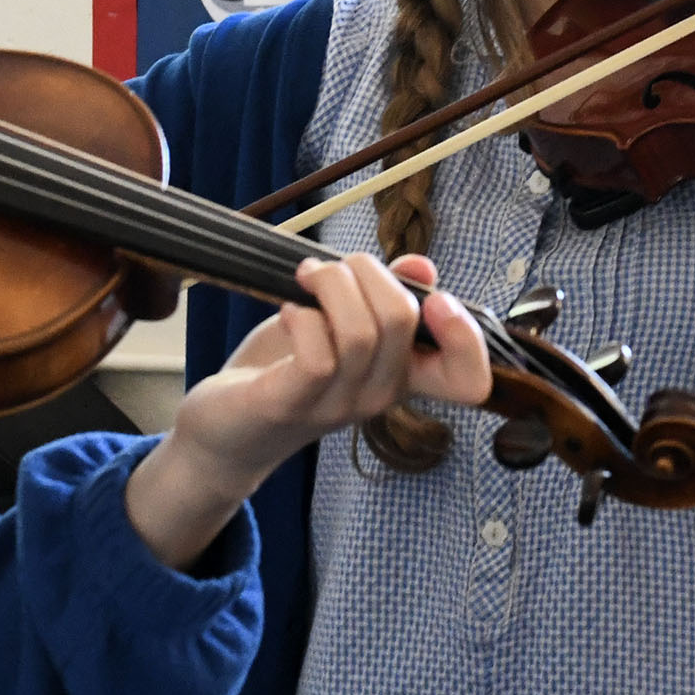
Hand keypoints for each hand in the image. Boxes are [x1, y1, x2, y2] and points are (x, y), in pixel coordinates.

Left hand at [124, 251, 491, 567]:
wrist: (224, 427)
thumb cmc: (284, 367)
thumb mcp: (339, 323)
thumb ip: (382, 294)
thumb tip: (422, 267)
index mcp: (401, 376)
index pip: (469, 379)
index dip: (467, 336)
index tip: (435, 299)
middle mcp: (379, 396)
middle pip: (402, 317)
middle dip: (366, 269)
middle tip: (330, 270)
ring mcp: (337, 405)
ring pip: (360, 330)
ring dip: (329, 284)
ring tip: (304, 280)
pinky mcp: (292, 403)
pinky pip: (318, 355)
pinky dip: (302, 315)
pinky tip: (288, 311)